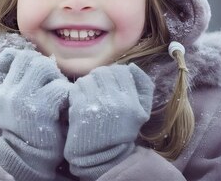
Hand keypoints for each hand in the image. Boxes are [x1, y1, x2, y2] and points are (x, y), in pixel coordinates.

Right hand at [0, 47, 70, 180]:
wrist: (27, 156)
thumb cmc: (24, 126)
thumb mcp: (8, 103)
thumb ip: (12, 81)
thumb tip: (29, 57)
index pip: (7, 56)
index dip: (23, 56)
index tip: (33, 68)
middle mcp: (6, 91)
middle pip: (26, 57)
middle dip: (43, 64)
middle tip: (51, 78)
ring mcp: (21, 98)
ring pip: (42, 67)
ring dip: (55, 76)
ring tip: (57, 89)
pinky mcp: (40, 108)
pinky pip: (58, 86)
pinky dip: (65, 92)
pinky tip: (64, 103)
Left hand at [64, 63, 153, 178]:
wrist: (102, 154)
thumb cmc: (122, 131)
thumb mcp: (142, 111)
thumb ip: (143, 87)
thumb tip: (132, 66)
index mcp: (131, 101)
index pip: (120, 71)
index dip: (114, 73)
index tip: (111, 81)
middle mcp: (114, 100)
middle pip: (103, 72)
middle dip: (100, 76)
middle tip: (98, 85)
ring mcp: (96, 104)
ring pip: (88, 78)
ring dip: (88, 82)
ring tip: (90, 93)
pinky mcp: (80, 108)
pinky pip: (76, 87)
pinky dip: (78, 90)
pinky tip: (81, 99)